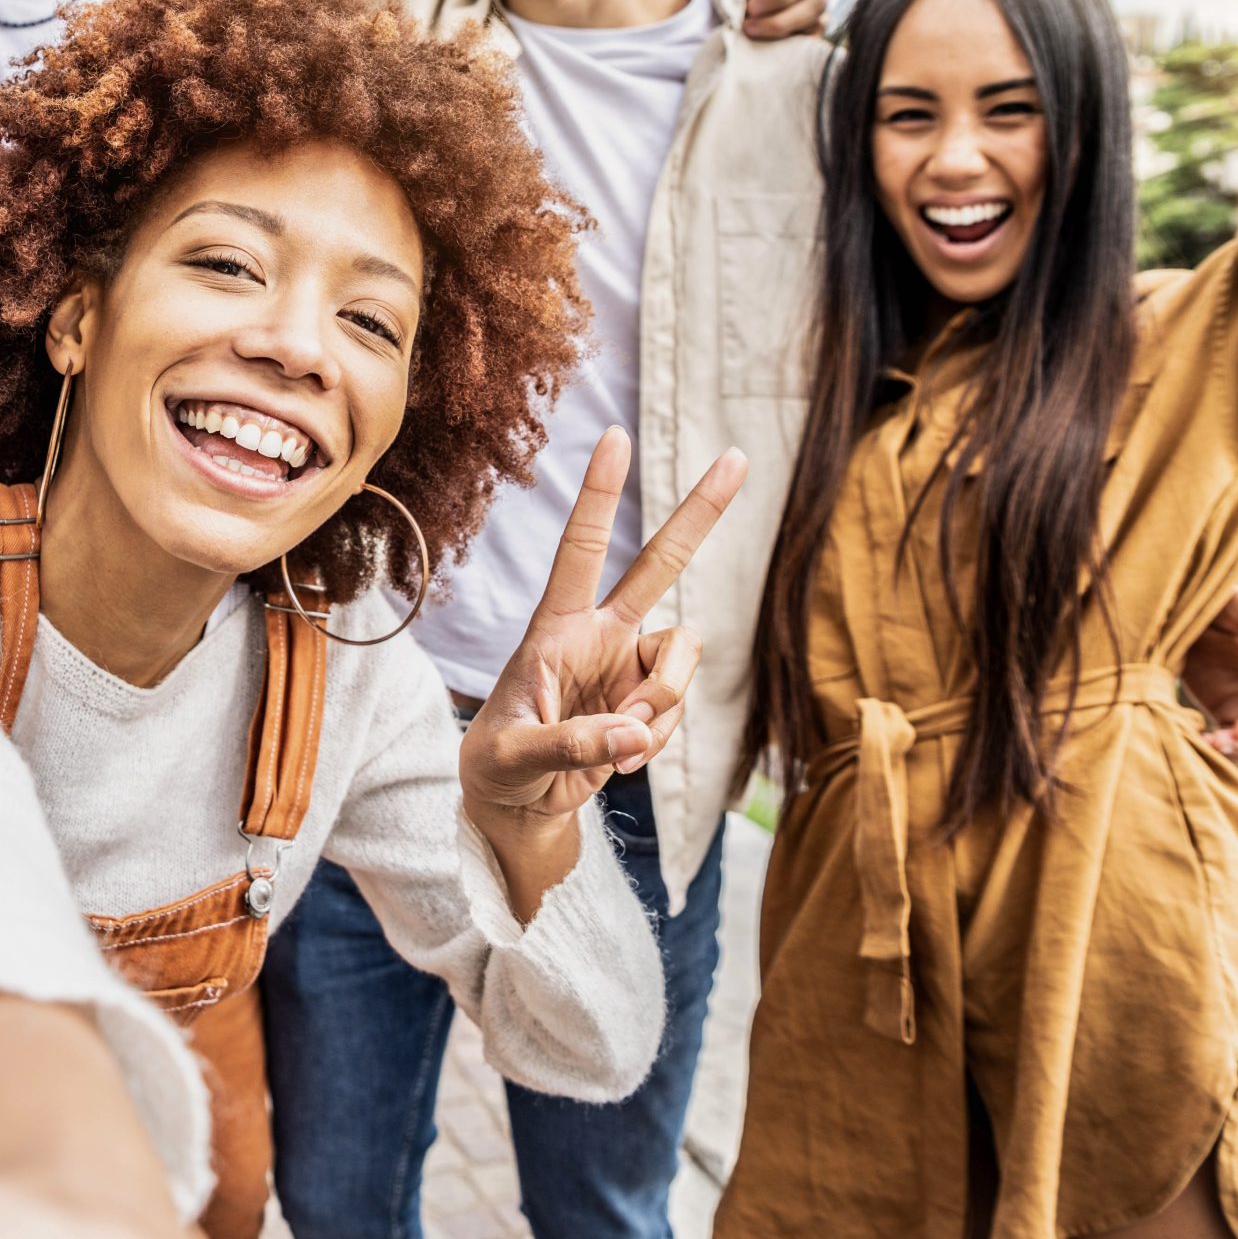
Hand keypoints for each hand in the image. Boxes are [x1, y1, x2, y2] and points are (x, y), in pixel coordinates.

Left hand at [461, 429, 746, 833]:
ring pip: (683, 655)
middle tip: (737, 457)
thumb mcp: (515, 756)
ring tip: (618, 744)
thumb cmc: (500, 763)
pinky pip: (677, 709)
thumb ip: (571, 744)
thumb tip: (633, 731)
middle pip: (659, 564)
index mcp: (556, 627)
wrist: (518, 802)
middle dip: (699, 513)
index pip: (581, 549)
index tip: (616, 436)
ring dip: (662, 702)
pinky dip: (655, 740)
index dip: (601, 495)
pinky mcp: (649, 701)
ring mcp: (630, 665)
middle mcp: (600, 633)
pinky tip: (619, 759)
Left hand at [706, 0, 828, 40]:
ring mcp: (817, 5)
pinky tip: (764, 44)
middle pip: (817, 2)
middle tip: (748, 26)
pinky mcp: (813, 29)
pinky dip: (789, 44)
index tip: (751, 7)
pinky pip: (812, 40)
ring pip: (816, 23)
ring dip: (782, 32)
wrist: (720, 12)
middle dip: (781, 19)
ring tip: (750, 33)